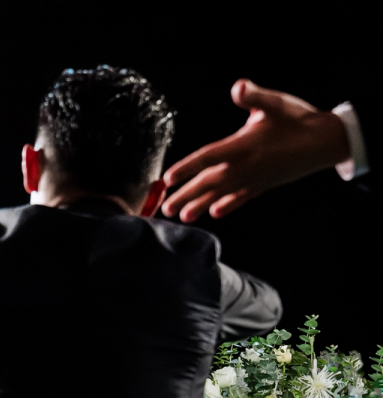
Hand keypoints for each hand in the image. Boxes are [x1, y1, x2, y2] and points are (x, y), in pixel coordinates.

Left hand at [162, 79, 350, 221]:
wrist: (327, 141)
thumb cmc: (298, 119)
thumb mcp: (276, 103)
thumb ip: (254, 96)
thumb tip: (239, 87)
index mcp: (244, 145)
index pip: (209, 157)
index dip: (188, 167)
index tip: (168, 178)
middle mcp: (247, 166)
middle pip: (210, 182)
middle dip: (186, 195)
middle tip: (164, 208)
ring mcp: (255, 178)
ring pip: (222, 194)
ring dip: (200, 205)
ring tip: (181, 216)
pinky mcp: (263, 184)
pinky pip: (242, 198)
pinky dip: (229, 205)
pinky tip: (216, 214)